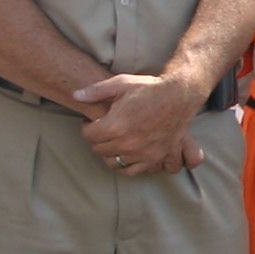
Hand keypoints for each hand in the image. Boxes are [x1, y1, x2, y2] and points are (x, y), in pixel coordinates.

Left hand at [76, 72, 206, 175]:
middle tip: (102, 129)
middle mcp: (126, 143)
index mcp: (115, 125)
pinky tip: (124, 153)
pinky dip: (124, 164)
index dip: (87, 126)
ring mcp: (141, 153)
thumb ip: (95, 91)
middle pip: (98, 149)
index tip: (91, 122)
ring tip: (113, 140)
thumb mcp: (120, 83)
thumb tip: (75, 95)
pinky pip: (130, 170)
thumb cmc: (149, 88)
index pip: (88, 135)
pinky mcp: (153, 158)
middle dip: (97, 138)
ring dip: (109, 152)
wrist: (179, 96)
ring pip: (112, 161)